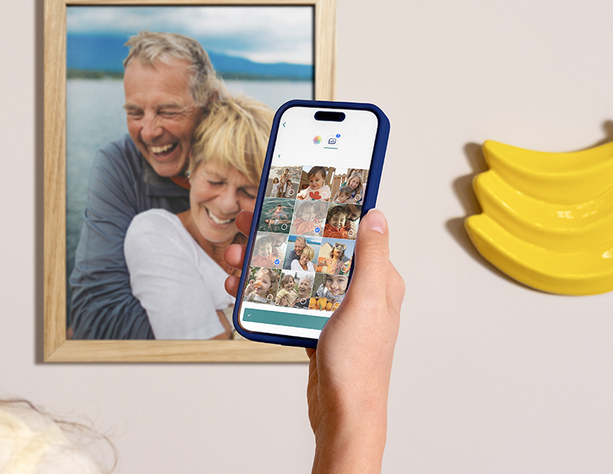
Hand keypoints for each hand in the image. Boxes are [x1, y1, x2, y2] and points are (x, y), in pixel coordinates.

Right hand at [223, 210, 404, 473]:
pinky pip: (285, 299)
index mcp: (377, 280)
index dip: (317, 212)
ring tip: (235, 259)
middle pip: (312, 249)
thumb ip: (372, 257)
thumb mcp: (366, 302)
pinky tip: (242, 288)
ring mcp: (334, 310)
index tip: (290, 197)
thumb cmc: (359, 365)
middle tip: (246, 225)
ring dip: (261, 262)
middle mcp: (357, 291)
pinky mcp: (315, 327)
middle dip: (276, 236)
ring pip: (293, 273)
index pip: (347, 232)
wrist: (343, 415)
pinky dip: (263, 291)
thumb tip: (376, 215)